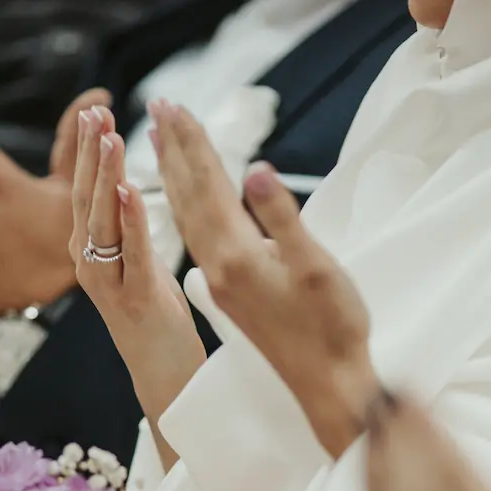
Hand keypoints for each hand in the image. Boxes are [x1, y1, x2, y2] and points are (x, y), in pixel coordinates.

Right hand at [70, 107, 205, 467]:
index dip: (88, 152)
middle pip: (85, 199)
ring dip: (106, 177)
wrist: (163, 375)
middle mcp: (90, 265)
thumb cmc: (153, 318)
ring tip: (111, 138)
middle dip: (90, 154)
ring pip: (101, 223)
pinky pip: (131, 254)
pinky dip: (131, 220)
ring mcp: (109, 283)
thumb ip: (125, 228)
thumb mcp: (136, 263)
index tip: (94, 112)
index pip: (86, 191)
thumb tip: (122, 185)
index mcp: (92, 253)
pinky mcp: (136, 300)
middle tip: (96, 113)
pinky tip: (132, 190)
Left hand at [150, 101, 377, 457]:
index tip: (175, 104)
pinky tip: (187, 202)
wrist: (329, 386)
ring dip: (173, 177)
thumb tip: (256, 171)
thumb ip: (283, 217)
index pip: (207, 185)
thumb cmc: (332, 328)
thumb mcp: (315, 268)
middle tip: (159, 105)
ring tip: (158, 143)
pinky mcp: (230, 292)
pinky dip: (186, 209)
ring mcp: (222, 280)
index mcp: (236, 254)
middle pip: (188, 196)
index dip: (193, 142)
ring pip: (187, 218)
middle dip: (174, 149)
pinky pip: (196, 238)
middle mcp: (219, 265)